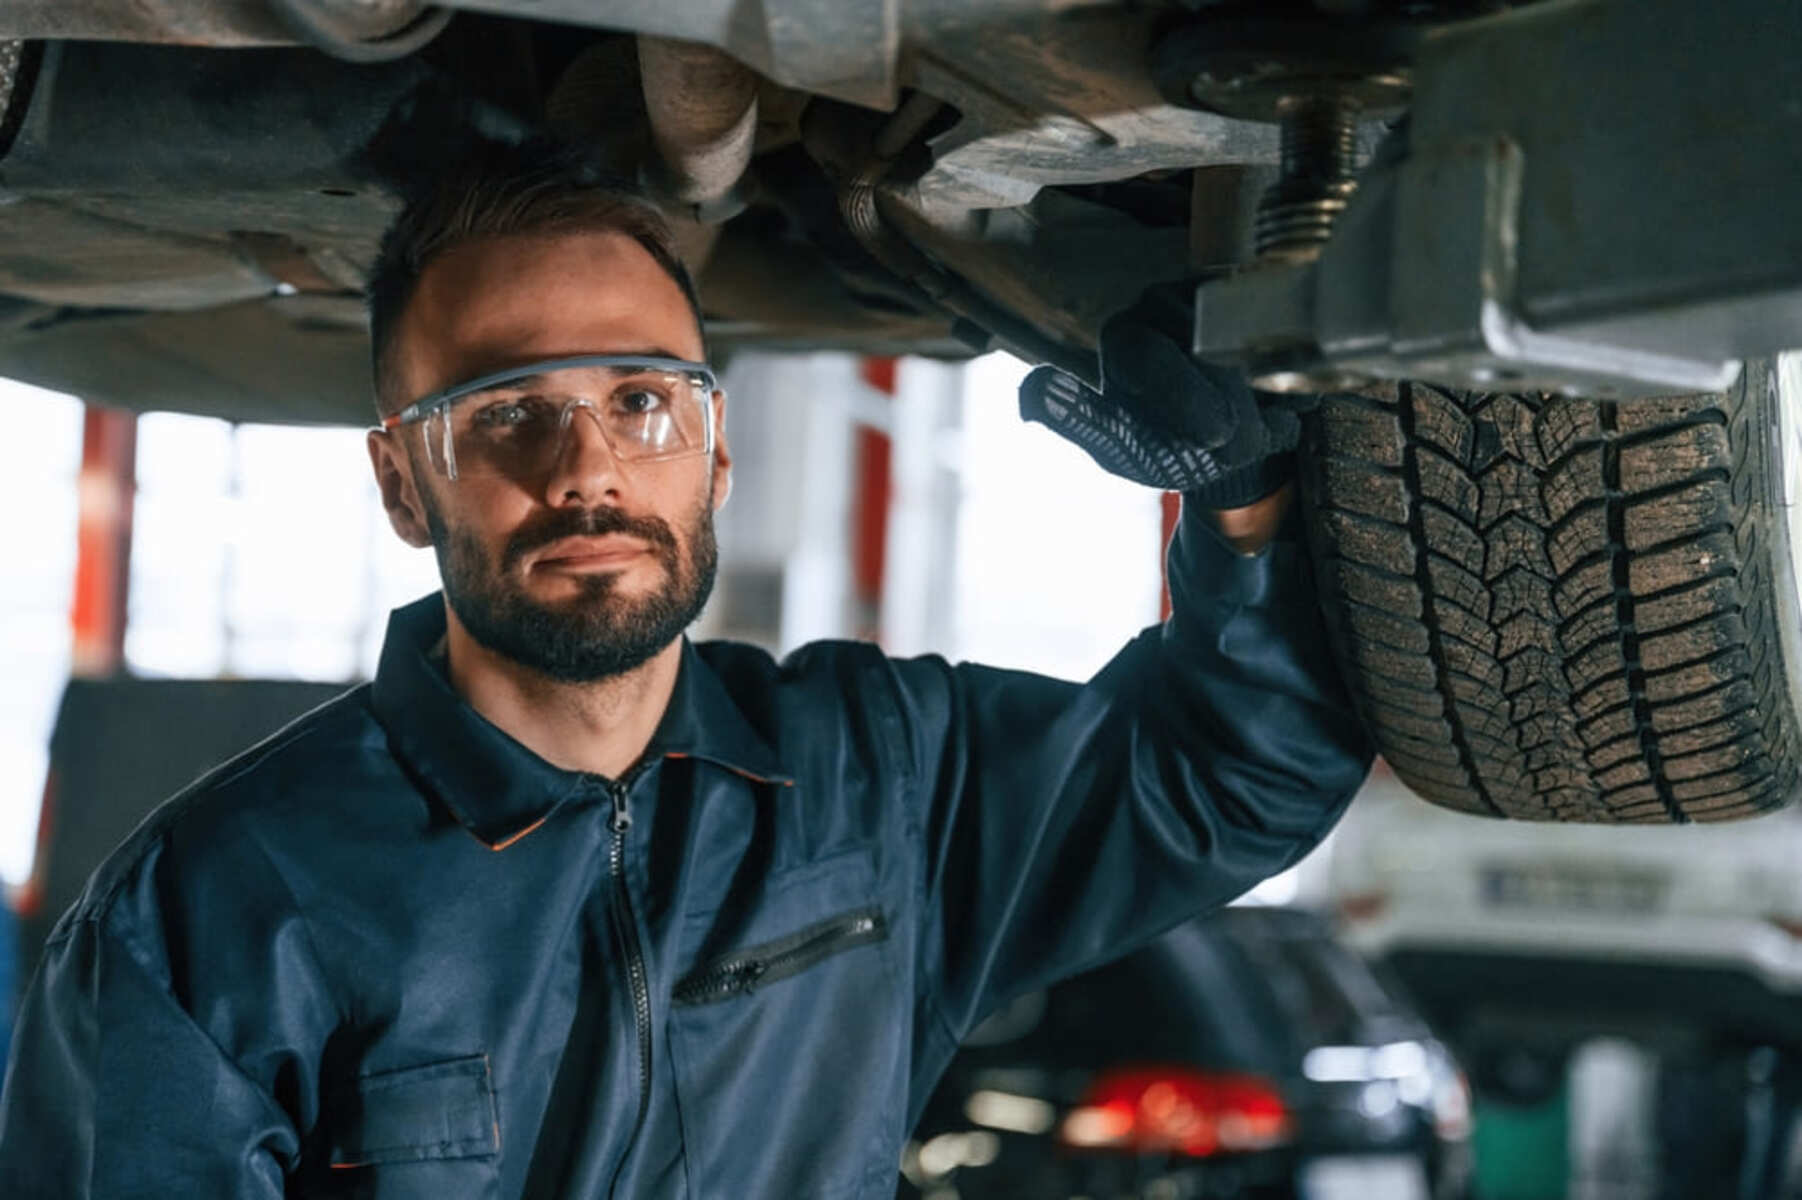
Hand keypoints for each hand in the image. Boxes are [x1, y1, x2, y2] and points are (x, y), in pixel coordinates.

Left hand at [1019, 289, 1317, 507]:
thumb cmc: (1161, 445)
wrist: (1221, 444)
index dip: (1188, 404)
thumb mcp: (1117, 445)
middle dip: (1233, 417)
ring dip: (1265, 406)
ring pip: (1254, 351)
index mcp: (1123, 335)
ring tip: (1254, 430)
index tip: (1215, 439)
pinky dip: (1292, 388)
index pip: (1153, 356)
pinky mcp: (1267, 308)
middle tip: (1234, 448)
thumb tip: (1030, 395)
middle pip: (1210, 357)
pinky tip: (1277, 405)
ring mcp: (1217, 297)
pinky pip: (1291, 347)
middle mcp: (1164, 303)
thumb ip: (1078, 421)